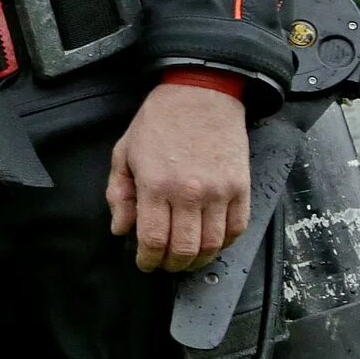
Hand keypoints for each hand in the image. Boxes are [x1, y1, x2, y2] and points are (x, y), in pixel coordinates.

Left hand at [107, 82, 251, 272]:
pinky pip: (237, 228)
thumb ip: (119, 194)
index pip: (153, 239)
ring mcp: (220, 191)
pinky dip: (224, 243)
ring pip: (212, 244)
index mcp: (156, 185)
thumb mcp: (124, 153)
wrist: (200, 94)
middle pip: (185, 248)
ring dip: (199, 259)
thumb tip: (121, 229)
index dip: (148, 260)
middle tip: (165, 264)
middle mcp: (190, 192)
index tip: (145, 263)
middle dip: (172, 264)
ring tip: (188, 258)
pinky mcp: (241, 186)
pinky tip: (211, 243)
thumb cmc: (159, 121)